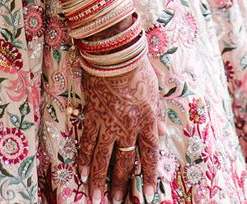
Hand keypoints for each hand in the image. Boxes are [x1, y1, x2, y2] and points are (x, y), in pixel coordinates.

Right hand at [78, 58, 159, 202]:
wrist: (115, 56)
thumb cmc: (137, 69)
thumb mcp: (153, 93)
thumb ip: (155, 116)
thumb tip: (163, 133)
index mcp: (146, 121)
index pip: (149, 155)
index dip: (148, 176)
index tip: (146, 194)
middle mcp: (128, 127)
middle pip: (124, 162)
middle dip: (120, 184)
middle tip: (115, 201)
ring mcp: (108, 124)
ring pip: (103, 158)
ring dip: (99, 180)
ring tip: (95, 197)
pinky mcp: (92, 117)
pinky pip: (88, 143)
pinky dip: (85, 159)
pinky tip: (83, 174)